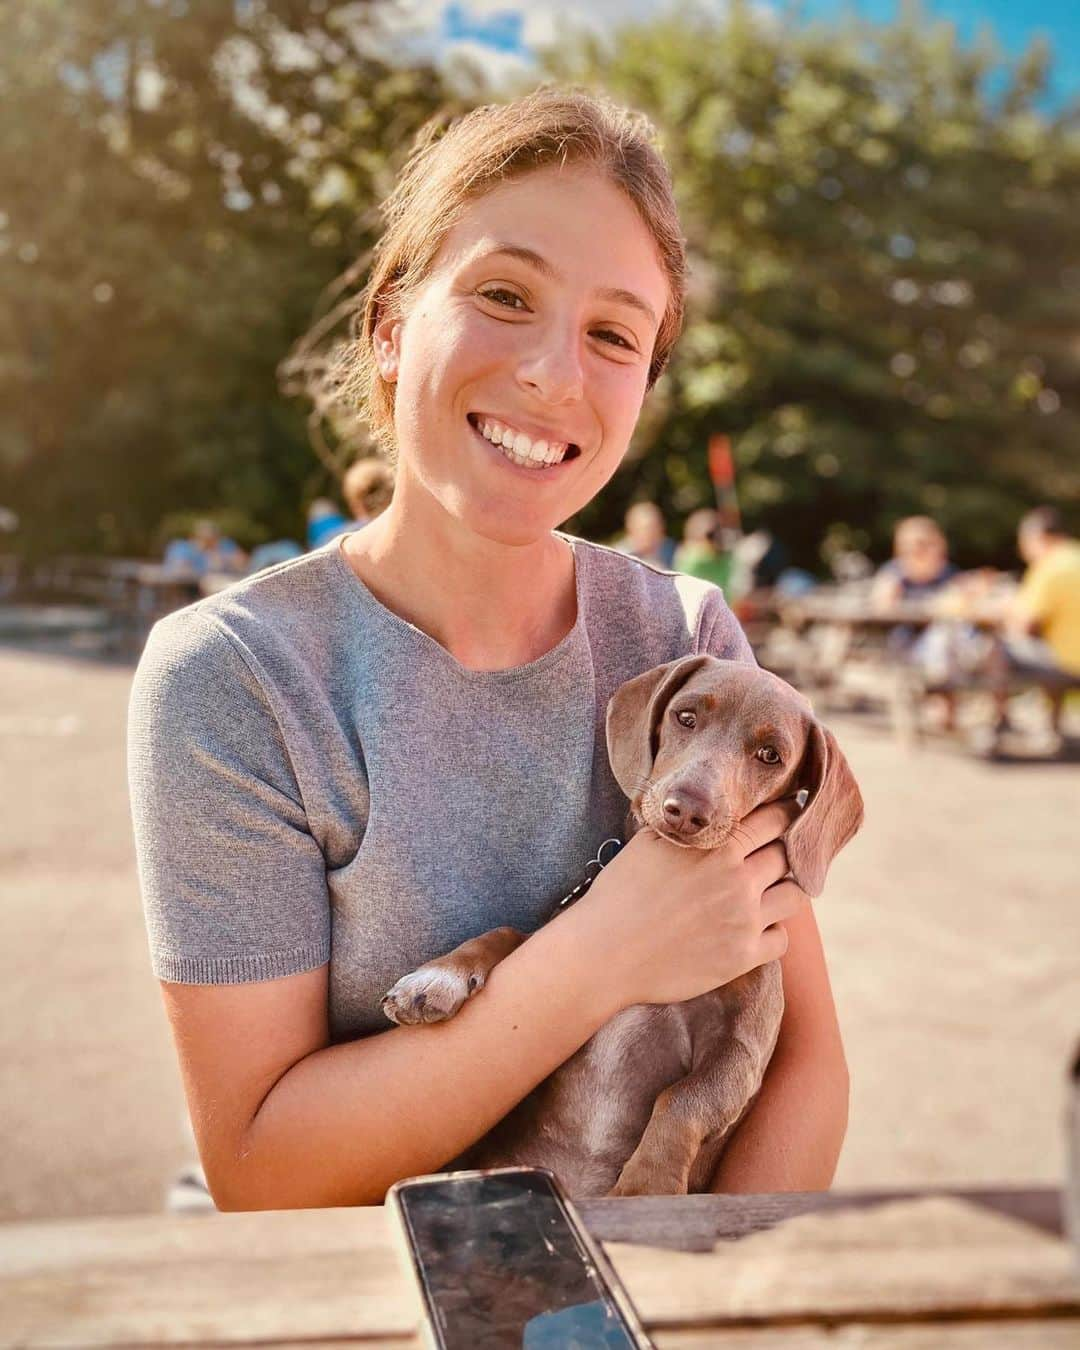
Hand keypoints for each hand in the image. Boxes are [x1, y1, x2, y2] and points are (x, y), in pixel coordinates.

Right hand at [575, 799, 807, 1010]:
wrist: (605, 952)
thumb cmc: (619, 893)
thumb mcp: (648, 843)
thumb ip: (684, 826)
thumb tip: (696, 810)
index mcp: (718, 847)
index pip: (774, 819)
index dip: (782, 815)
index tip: (782, 817)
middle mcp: (739, 880)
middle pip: (787, 856)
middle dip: (782, 853)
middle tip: (771, 857)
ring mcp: (744, 919)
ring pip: (795, 896)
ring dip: (784, 891)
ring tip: (768, 894)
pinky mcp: (743, 956)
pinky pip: (782, 940)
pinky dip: (773, 933)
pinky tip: (753, 930)